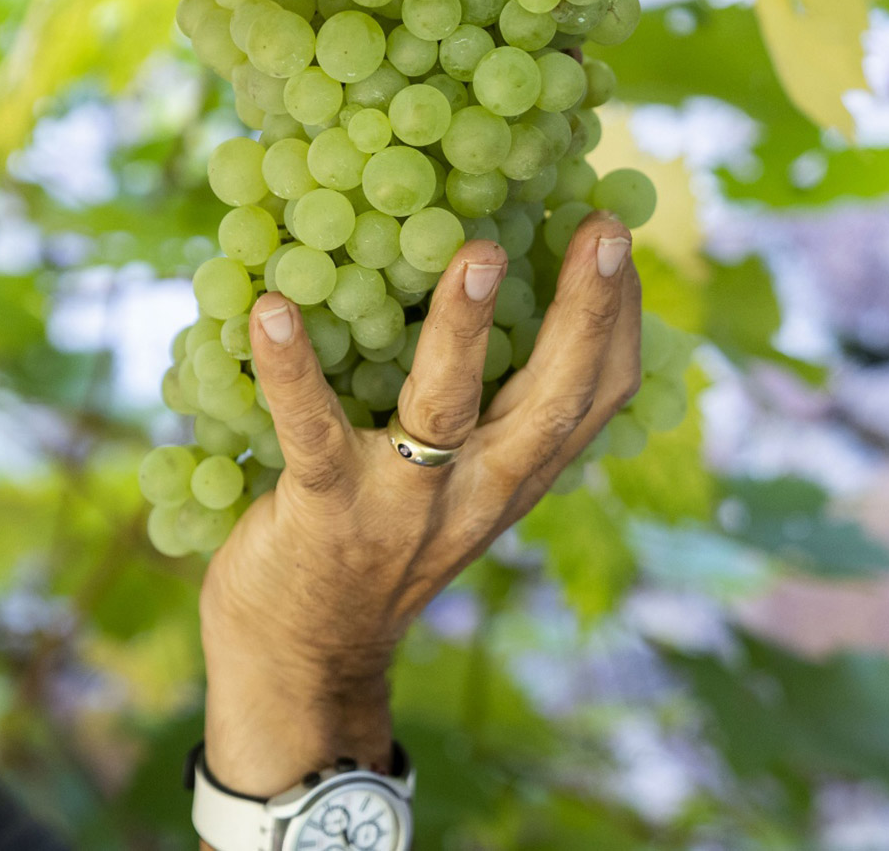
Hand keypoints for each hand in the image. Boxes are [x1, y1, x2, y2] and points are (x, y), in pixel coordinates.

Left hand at [198, 213, 641, 795]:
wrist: (300, 658)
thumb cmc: (372, 545)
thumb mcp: (451, 487)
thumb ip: (480, 415)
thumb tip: (487, 289)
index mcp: (511, 477)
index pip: (595, 399)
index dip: (617, 318)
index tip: (614, 232)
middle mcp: (474, 491)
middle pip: (550, 402)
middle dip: (584, 314)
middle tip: (601, 231)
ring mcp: (400, 504)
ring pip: (445, 412)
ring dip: (464, 332)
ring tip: (478, 255)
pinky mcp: (322, 509)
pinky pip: (310, 430)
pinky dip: (291, 370)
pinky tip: (271, 309)